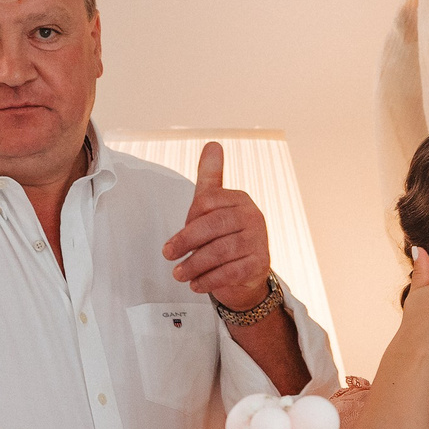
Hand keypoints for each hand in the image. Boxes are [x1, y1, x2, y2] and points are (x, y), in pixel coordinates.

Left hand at [162, 142, 273, 309]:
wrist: (247, 273)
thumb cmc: (225, 235)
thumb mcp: (214, 206)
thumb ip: (211, 176)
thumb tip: (213, 145)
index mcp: (240, 199)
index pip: (208, 202)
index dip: (189, 218)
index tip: (177, 235)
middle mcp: (253, 217)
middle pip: (214, 225)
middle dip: (186, 241)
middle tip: (168, 254)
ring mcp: (259, 241)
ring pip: (221, 251)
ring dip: (195, 265)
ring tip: (179, 273)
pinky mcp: (260, 264)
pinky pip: (230, 271)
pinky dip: (209, 279)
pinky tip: (197, 283)